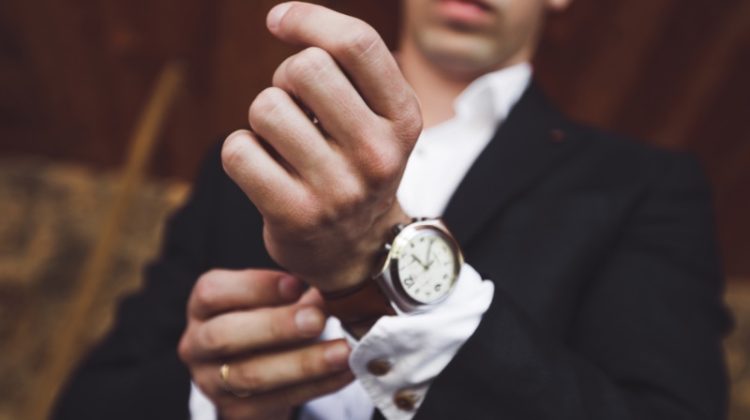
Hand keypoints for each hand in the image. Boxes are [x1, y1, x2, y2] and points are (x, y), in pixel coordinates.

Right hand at [178, 269, 352, 419]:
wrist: (262, 369)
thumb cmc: (269, 319)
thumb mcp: (273, 298)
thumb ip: (294, 290)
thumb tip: (331, 284)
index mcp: (203, 306)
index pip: (213, 293)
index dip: (255, 287)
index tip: (297, 284)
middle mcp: (197, 344)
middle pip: (225, 335)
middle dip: (276, 327)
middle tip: (317, 320)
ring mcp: (212, 381)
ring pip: (252, 374)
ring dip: (303, 362)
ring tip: (342, 351)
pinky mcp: (237, 410)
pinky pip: (278, 399)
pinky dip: (317, 385)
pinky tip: (345, 371)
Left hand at [221, 2, 420, 291]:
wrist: (355, 248)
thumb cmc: (356, 164)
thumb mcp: (378, 118)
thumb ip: (349, 66)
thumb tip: (282, 18)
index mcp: (403, 120)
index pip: (356, 44)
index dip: (309, 19)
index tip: (279, 21)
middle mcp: (377, 155)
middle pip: (304, 68)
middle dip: (286, 78)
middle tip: (296, 106)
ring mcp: (337, 190)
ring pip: (266, 107)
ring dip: (264, 119)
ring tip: (285, 144)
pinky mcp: (295, 216)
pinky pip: (238, 150)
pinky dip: (241, 151)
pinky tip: (265, 169)